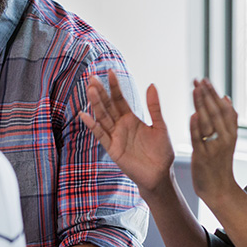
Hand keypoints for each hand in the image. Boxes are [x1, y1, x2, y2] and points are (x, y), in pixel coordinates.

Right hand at [80, 72, 174, 194]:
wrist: (160, 175)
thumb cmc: (161, 152)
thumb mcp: (160, 126)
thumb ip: (154, 107)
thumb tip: (151, 84)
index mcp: (131, 118)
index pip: (120, 99)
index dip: (115, 86)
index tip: (110, 71)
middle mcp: (120, 125)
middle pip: (108, 106)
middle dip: (100, 92)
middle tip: (92, 77)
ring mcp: (115, 136)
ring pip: (103, 117)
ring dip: (96, 104)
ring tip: (90, 89)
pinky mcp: (112, 149)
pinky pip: (101, 135)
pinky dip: (92, 125)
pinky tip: (85, 115)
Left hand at [189, 78, 240, 206]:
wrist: (219, 190)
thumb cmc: (220, 164)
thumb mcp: (228, 140)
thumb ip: (229, 120)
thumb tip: (227, 98)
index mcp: (230, 133)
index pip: (223, 108)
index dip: (214, 93)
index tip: (205, 80)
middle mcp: (225, 138)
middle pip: (216, 112)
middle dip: (207, 95)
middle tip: (198, 80)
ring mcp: (214, 147)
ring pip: (208, 122)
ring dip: (202, 105)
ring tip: (196, 90)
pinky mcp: (203, 156)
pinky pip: (199, 139)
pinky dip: (196, 127)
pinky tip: (193, 115)